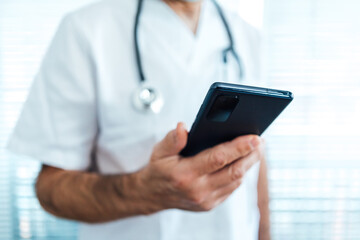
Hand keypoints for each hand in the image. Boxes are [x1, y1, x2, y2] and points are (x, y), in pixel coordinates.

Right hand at [139, 122, 263, 212]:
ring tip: (256, 150)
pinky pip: (232, 188)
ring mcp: (206, 200)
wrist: (152, 195)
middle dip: (252, 155)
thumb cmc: (159, 170)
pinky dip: (240, 174)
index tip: (254, 138)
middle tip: (261, 142)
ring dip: (249, 165)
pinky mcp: (211, 205)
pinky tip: (244, 162)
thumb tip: (184, 127)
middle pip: (234, 171)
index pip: (218, 158)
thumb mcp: (159, 151)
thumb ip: (172, 139)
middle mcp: (198, 190)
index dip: (239, 147)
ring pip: (236, 181)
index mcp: (185, 174)